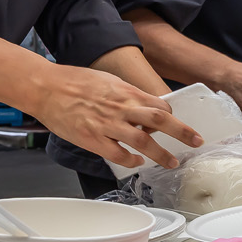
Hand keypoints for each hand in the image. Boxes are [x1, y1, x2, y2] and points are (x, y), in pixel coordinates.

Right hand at [29, 66, 201, 168]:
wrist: (45, 87)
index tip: (175, 124)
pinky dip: (131, 160)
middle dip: (182, 132)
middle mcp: (120, 107)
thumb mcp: (107, 79)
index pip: (158, 104)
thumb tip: (142, 105)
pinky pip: (118, 154)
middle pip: (159, 119)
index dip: (171, 116)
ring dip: (161, 154)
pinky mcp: (92, 138)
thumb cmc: (74, 81)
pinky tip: (137, 162)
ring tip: (172, 162)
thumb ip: (126, 94)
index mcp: (124, 91)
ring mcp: (106, 124)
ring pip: (142, 141)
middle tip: (196, 141)